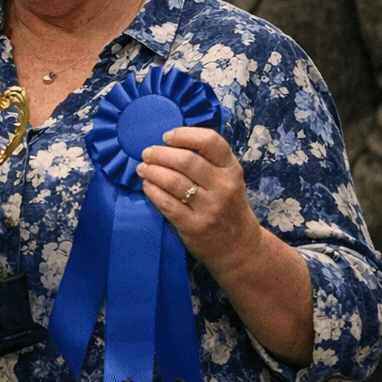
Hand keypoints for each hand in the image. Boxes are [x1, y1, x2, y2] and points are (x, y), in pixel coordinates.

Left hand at [135, 126, 262, 278]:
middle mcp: (223, 187)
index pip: (210, 141)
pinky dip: (152, 191)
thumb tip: (169, 142)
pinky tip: (146, 186)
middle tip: (147, 153)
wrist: (239, 247)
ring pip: (173, 181)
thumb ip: (207, 161)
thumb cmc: (227, 206)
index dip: (184, 134)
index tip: (167, 136)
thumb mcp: (228, 179)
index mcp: (231, 170)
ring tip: (142, 168)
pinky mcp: (194, 226)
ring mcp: (209, 208)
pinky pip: (166, 203)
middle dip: (160, 153)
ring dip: (152, 171)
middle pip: (186, 160)